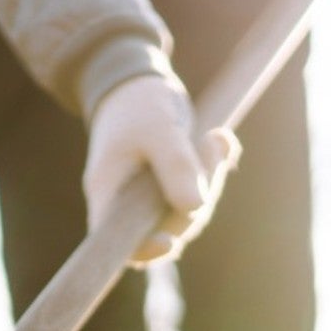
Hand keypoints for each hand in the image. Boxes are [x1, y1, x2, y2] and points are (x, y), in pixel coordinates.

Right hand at [83, 73, 239, 263]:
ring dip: (211, 179)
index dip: (144, 251)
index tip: (170, 242)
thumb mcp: (158, 127)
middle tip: (212, 147)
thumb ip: (175, 164)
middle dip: (197, 200)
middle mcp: (127, 203)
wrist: (136, 79)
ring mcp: (150, 198)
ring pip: (187, 213)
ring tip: (217, 138)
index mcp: (108, 193)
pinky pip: (198, 193)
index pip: (119, 242)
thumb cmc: (137, 102)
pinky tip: (222, 140)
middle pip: (166, 229)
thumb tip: (195, 206)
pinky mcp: (171, 186)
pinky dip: (214, 169)